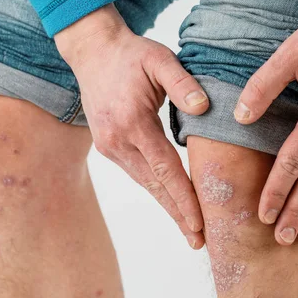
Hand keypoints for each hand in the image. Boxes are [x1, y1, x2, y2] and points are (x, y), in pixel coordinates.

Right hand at [55, 5, 209, 248]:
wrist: (93, 53)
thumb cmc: (131, 55)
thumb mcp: (159, 59)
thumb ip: (182, 83)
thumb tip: (204, 108)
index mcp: (133, 122)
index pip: (165, 169)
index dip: (184, 198)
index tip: (199, 224)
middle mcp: (118, 140)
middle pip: (154, 186)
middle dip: (178, 215)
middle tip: (200, 243)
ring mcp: (110, 146)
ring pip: (145, 183)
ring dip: (167, 206)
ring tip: (189, 230)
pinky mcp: (108, 146)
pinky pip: (136, 173)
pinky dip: (155, 190)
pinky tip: (169, 202)